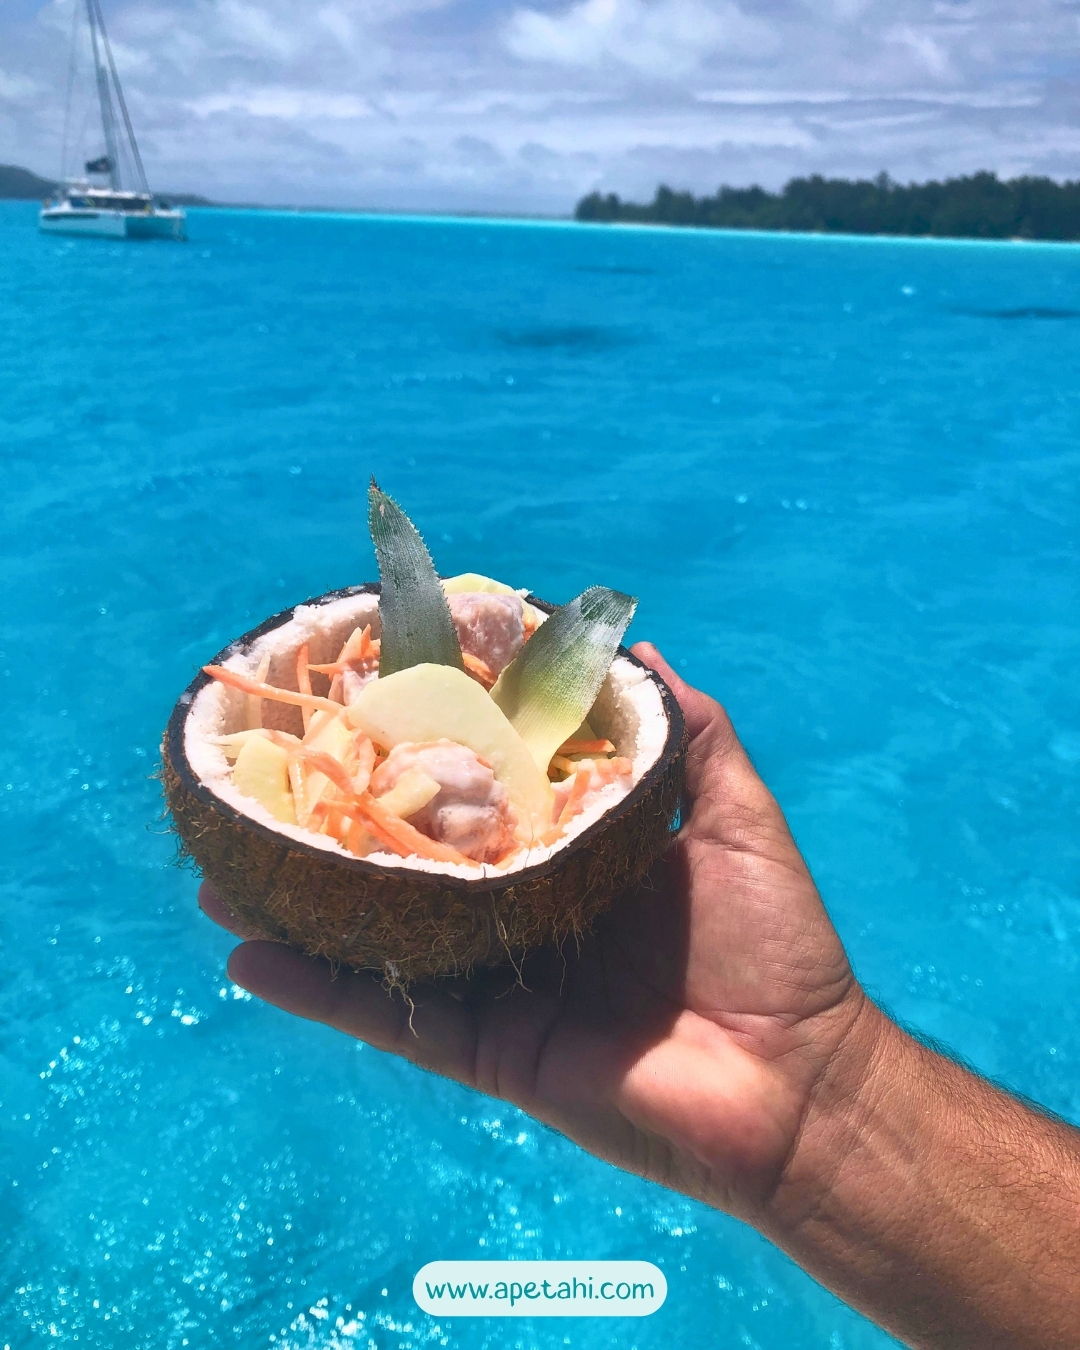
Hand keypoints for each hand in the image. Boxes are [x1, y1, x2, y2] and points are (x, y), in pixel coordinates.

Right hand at [201, 642, 871, 1224]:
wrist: (793, 1082)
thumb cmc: (774, 942)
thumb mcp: (739, 815)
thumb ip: (693, 733)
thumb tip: (639, 648)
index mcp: (572, 856)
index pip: (483, 794)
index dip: (429, 751)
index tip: (370, 704)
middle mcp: (522, 912)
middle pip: (413, 862)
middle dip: (342, 826)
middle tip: (271, 781)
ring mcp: (496, 981)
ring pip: (381, 934)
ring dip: (300, 901)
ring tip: (223, 861)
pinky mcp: (484, 1049)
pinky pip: (388, 1014)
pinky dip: (317, 989)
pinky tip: (247, 951)